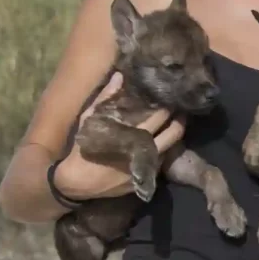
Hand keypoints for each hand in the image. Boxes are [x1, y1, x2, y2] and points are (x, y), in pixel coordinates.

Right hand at [51, 72, 186, 201]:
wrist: (77, 183)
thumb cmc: (82, 148)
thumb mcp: (89, 120)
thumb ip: (105, 99)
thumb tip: (119, 76)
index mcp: (133, 135)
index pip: (159, 117)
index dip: (167, 106)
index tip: (172, 96)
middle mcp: (146, 151)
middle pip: (173, 132)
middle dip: (179, 118)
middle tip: (182, 108)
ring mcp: (148, 166)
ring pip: (172, 147)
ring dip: (176, 134)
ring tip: (180, 121)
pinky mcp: (147, 178)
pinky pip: (162, 161)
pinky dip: (166, 149)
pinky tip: (166, 141)